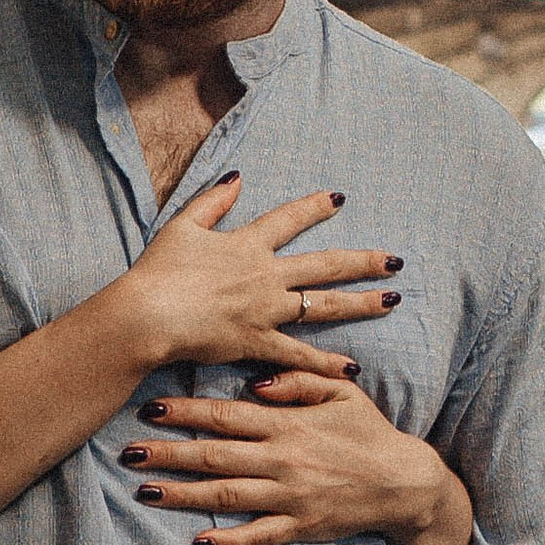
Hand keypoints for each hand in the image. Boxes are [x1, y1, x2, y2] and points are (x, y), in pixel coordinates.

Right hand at [108, 178, 399, 379]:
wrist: (149, 314)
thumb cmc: (159, 270)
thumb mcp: (182, 225)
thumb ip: (213, 201)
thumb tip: (238, 177)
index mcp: (248, 244)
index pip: (290, 219)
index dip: (315, 207)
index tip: (341, 199)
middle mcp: (265, 275)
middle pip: (324, 265)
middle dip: (363, 262)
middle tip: (396, 261)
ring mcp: (265, 310)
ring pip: (323, 306)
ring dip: (360, 303)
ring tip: (392, 301)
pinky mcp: (257, 342)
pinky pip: (299, 354)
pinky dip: (325, 362)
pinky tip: (352, 367)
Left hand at [125, 366, 448, 544]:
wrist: (402, 482)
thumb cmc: (366, 430)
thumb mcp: (340, 390)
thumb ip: (297, 381)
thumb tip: (255, 385)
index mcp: (287, 424)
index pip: (226, 416)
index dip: (186, 412)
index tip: (151, 407)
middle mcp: (282, 461)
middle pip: (214, 456)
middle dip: (168, 453)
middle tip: (128, 451)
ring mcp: (288, 498)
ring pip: (225, 497)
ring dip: (182, 495)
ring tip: (144, 492)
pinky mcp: (298, 528)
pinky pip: (256, 537)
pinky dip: (227, 541)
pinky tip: (197, 541)